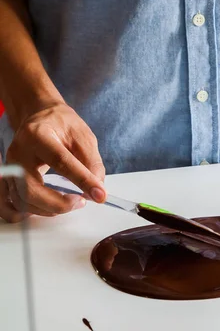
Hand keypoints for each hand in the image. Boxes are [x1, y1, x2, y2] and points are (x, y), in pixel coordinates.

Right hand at [0, 103, 105, 221]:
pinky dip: (34, 211)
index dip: (82, 180)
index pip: (60, 161)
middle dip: (59, 203)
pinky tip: (51, 207)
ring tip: (71, 203)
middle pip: (31, 189)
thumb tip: (97, 190)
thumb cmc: (62, 125)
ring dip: (49, 209)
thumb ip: (92, 163)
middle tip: (81, 202)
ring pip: (22, 200)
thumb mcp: (83, 137)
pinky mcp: (9, 178)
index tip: (99, 195)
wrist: (40, 118)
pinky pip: (14, 204)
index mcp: (38, 135)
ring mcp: (10, 168)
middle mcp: (18, 152)